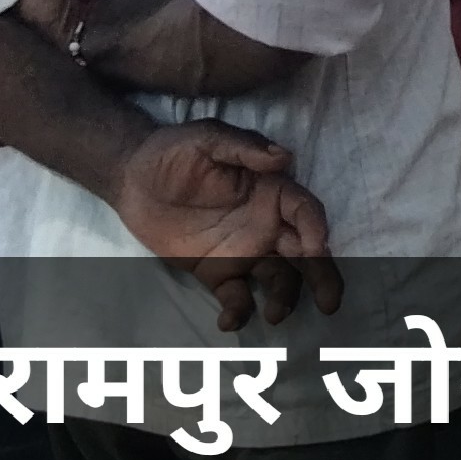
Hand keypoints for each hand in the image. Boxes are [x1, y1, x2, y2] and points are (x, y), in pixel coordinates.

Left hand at [108, 121, 338, 328]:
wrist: (131, 178)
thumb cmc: (173, 151)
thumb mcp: (207, 138)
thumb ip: (243, 147)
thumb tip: (284, 157)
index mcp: (270, 191)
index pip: (305, 212)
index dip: (316, 230)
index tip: (317, 250)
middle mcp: (266, 224)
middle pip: (305, 252)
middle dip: (322, 276)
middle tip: (330, 303)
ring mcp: (243, 251)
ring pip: (278, 279)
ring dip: (284, 298)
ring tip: (275, 315)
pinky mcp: (217, 273)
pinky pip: (236, 296)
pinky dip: (238, 312)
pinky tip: (228, 322)